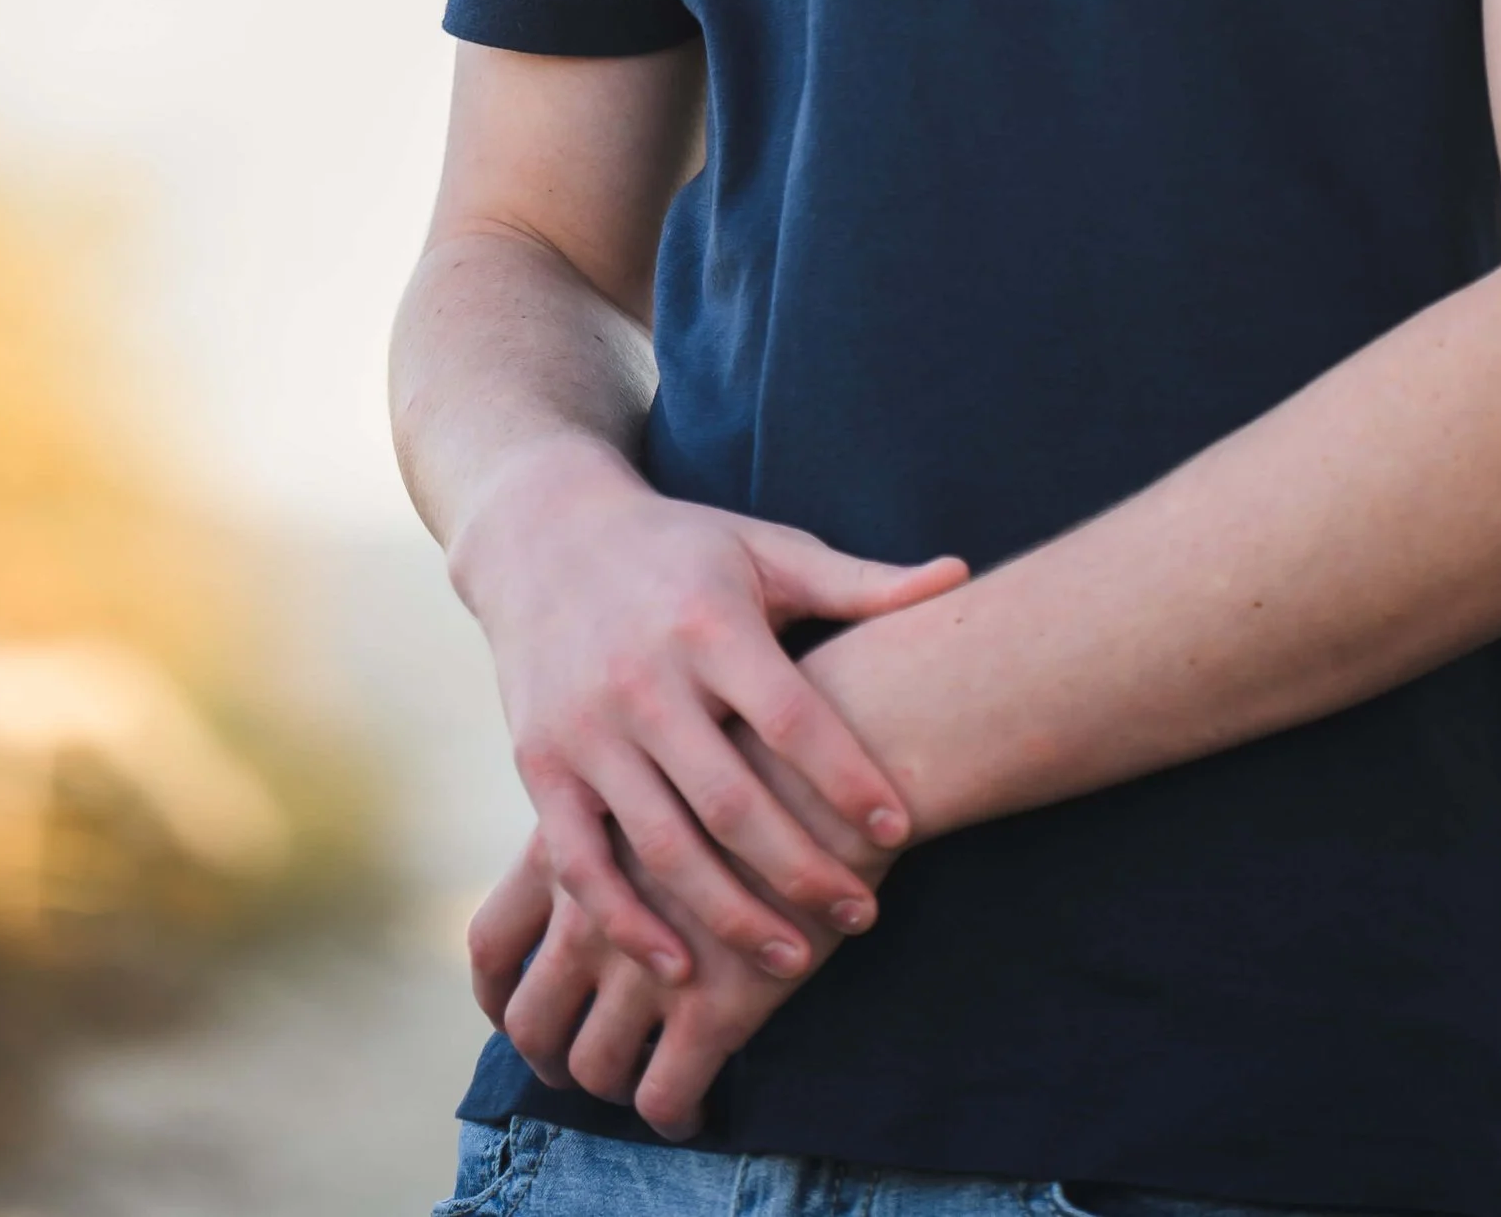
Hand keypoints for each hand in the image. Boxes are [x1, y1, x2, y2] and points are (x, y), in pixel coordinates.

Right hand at [451, 437, 959, 984]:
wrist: (545, 534)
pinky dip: (628, 922)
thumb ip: (859, 582)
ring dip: (730, 915)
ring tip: (793, 959)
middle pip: (732, 802)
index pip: (790, 718)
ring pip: (663, 847)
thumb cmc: (683, 550)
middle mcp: (643, 678)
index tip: (898, 830)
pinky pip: (581, 863)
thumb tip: (961, 576)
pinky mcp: (540, 767)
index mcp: (709, 622)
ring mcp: (586, 729)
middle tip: (861, 915)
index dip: (847, 780)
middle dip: (803, 870)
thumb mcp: (766, 552)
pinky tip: (681, 966)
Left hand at [471, 752, 890, 1140]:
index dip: (496, 990)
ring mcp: (646, 961)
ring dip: (614, 1087)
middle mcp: (589, 907)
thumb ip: (628, 787)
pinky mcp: (715, 1002)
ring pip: (596, 1066)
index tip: (512, 1007)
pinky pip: (667, 1091)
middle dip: (547, 1055)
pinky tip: (698, 1107)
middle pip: (531, 1018)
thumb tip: (620, 830)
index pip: (493, 940)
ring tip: (640, 1088)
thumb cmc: (774, 726)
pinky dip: (675, 1112)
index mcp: (571, 842)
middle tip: (572, 1066)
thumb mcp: (664, 727)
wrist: (859, 735)